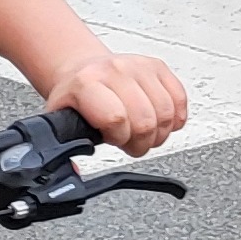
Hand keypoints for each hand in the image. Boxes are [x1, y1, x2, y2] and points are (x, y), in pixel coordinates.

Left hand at [43, 51, 190, 157]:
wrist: (83, 70)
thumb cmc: (76, 98)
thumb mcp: (61, 122)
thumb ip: (66, 148)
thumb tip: (73, 173)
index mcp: (86, 84)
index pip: (116, 118)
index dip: (119, 138)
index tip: (114, 139)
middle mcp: (115, 71)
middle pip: (146, 120)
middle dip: (141, 142)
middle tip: (131, 142)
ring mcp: (139, 66)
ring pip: (166, 112)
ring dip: (158, 133)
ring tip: (144, 133)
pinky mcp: (158, 66)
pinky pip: (179, 99)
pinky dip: (175, 118)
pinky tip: (160, 122)